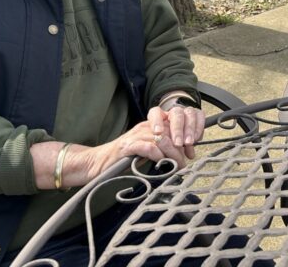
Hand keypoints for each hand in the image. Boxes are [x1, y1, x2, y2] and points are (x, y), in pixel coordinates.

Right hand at [33, 120, 189, 189]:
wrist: (97, 163)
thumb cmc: (123, 159)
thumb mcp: (145, 150)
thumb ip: (161, 148)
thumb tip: (182, 156)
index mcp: (149, 125)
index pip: (173, 122)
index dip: (184, 135)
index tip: (190, 150)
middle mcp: (144, 127)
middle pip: (170, 131)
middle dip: (181, 147)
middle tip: (186, 160)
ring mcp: (135, 136)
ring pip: (162, 139)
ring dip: (173, 154)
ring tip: (178, 166)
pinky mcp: (128, 147)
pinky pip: (149, 147)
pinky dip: (159, 156)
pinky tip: (162, 164)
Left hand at [148, 103, 204, 159]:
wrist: (178, 149)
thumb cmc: (166, 146)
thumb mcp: (159, 146)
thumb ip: (157, 146)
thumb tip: (150, 148)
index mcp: (159, 116)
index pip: (156, 112)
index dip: (156, 121)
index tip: (157, 132)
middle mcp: (173, 112)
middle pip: (176, 113)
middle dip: (177, 129)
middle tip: (177, 143)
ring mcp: (186, 112)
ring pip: (189, 114)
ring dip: (189, 130)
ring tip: (188, 143)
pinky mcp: (198, 115)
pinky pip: (200, 117)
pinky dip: (198, 128)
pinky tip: (196, 139)